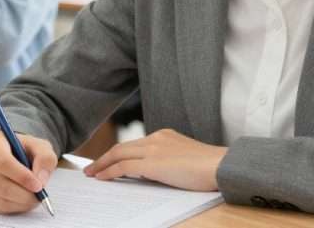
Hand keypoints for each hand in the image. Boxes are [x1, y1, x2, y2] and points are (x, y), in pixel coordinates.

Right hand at [0, 129, 57, 214]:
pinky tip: (20, 200)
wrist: (9, 155)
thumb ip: (45, 158)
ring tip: (32, 198)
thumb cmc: (23, 149)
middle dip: (23, 194)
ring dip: (19, 203)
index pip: (2, 162)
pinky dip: (11, 208)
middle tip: (39, 197)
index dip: (22, 177)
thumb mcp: (39, 146)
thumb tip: (40, 179)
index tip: (39, 186)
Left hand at [84, 128, 226, 191]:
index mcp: (164, 136)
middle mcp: (156, 138)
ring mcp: (153, 148)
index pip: (134, 145)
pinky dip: (110, 171)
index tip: (108, 161)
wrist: (221, 165)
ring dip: (102, 165)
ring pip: (119, 154)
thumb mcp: (185, 158)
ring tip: (92, 174)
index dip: (118, 154)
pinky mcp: (152, 162)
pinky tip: (102, 178)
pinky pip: (124, 166)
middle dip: (104, 158)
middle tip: (92, 168)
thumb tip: (154, 172)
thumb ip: (168, 160)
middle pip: (122, 147)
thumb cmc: (210, 167)